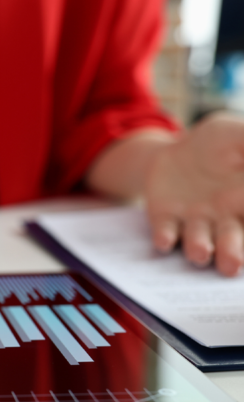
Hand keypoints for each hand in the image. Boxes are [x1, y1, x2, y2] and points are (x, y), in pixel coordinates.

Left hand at [146, 112, 243, 275]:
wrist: (178, 148)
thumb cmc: (221, 143)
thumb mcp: (240, 135)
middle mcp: (224, 218)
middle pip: (231, 240)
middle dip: (232, 254)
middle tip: (232, 267)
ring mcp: (194, 219)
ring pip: (199, 240)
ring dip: (199, 248)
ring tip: (201, 253)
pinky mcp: (165, 217)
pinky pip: (165, 230)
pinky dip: (165, 237)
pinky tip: (164, 241)